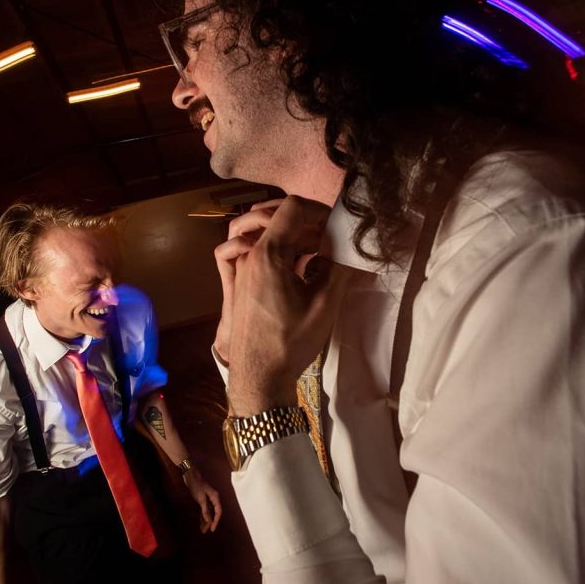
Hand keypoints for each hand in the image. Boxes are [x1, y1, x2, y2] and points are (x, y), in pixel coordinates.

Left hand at [182, 467, 221, 532]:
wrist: (190, 475)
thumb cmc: (196, 485)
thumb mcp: (201, 499)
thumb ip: (205, 510)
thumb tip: (209, 520)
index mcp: (215, 498)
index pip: (218, 512)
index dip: (216, 521)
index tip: (212, 529)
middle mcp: (213, 499)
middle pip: (213, 513)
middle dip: (210, 523)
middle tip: (205, 531)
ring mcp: (208, 499)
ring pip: (208, 512)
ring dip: (205, 520)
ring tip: (202, 530)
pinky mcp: (202, 499)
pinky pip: (204, 509)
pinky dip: (202, 516)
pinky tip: (200, 522)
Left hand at [219, 196, 343, 414]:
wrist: (258, 376)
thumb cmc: (290, 342)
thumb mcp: (324, 304)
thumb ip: (336, 266)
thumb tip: (344, 245)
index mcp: (267, 254)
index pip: (292, 207)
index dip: (319, 209)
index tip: (336, 224)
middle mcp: (249, 255)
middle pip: (278, 216)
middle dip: (308, 221)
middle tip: (330, 240)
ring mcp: (242, 268)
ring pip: (267, 232)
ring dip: (293, 235)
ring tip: (316, 254)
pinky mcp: (241, 282)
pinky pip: (258, 251)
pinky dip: (280, 250)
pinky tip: (299, 270)